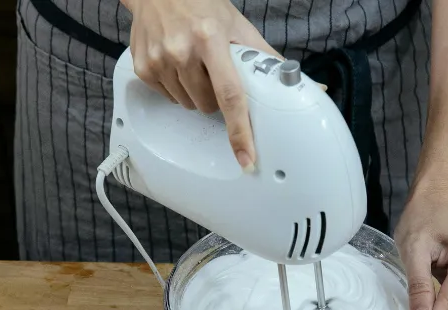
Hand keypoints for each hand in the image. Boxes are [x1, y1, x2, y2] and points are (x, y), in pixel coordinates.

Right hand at [124, 0, 280, 171]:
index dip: (240, 131)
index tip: (246, 157)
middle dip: (215, 96)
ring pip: (188, 104)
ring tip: (193, 63)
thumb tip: (305, 83)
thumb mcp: (237, 26)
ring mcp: (159, 60)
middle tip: (213, 71)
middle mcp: (182, 50)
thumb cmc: (202, 6)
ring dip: (195, 92)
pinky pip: (168, 96)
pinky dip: (175, 86)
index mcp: (211, 39)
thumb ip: (266, 57)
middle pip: (208, 105)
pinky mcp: (143, 67)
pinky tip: (175, 63)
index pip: (230, 95)